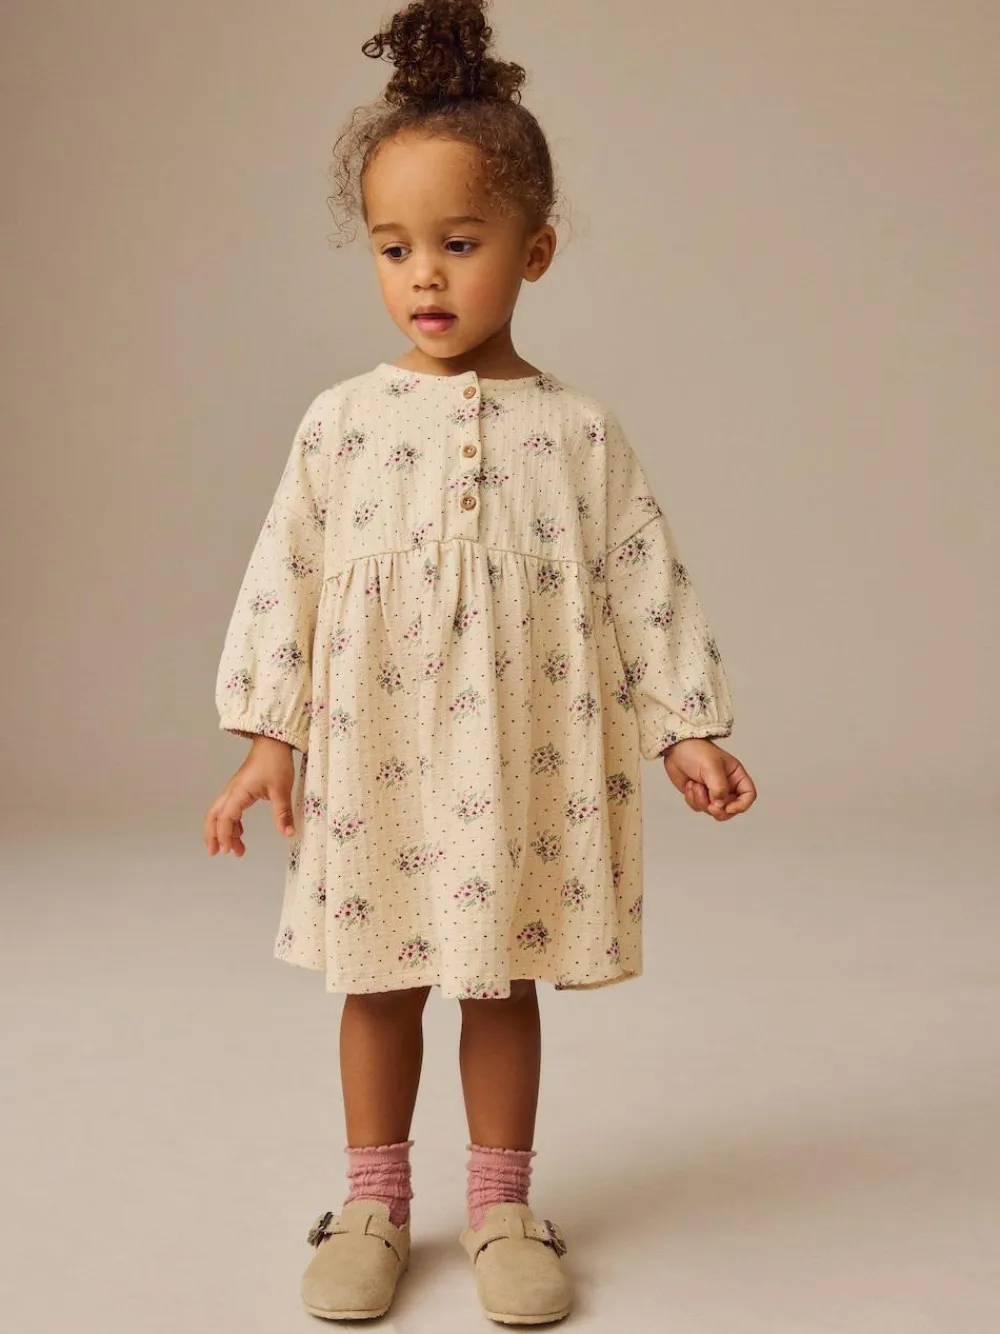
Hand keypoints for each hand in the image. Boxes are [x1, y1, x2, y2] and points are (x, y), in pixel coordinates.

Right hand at [204, 736, 296, 856]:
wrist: (273, 742)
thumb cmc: (275, 762)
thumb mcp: (282, 789)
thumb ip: (283, 813)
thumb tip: (287, 833)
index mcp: (238, 793)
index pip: (225, 818)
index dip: (224, 836)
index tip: (228, 850)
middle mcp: (232, 792)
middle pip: (213, 816)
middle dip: (212, 835)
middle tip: (215, 853)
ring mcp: (234, 790)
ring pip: (220, 813)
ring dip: (223, 831)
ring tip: (233, 849)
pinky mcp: (240, 788)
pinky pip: (229, 808)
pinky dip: (231, 823)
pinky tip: (240, 832)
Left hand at [661, 738, 756, 820]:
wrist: (675, 749)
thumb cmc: (696, 750)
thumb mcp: (711, 767)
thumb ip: (719, 787)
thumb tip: (719, 805)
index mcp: (736, 775)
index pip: (749, 795)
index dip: (741, 805)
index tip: (728, 808)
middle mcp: (727, 786)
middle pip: (731, 809)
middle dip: (719, 810)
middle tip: (710, 806)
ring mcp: (712, 792)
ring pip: (713, 810)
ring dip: (701, 801)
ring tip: (695, 784)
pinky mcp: (699, 796)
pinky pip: (699, 808)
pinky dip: (692, 799)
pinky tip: (689, 784)